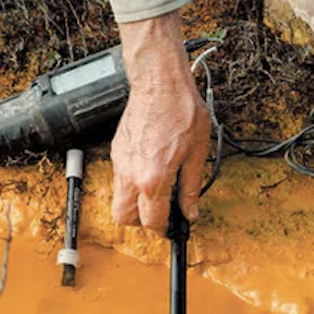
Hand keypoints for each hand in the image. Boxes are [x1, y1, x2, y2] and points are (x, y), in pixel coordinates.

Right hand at [110, 11, 210, 233]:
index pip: (152, 221)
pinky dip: (132, 182)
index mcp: (154, 178)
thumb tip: (190, 212)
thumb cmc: (182, 112)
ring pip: (119, 198)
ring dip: (136, 202)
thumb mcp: (196, 153)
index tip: (173, 228)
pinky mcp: (117, 150)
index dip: (165, 230)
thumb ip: (191, 187)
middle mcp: (131, 174)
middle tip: (162, 211)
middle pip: (124, 218)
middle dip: (142, 221)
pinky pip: (120, 178)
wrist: (160, 83)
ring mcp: (120, 162)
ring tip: (159, 187)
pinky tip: (151, 167)